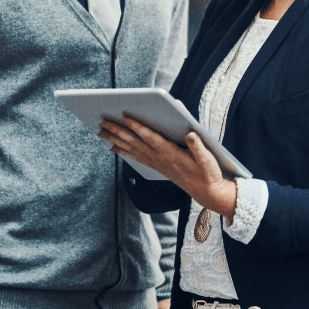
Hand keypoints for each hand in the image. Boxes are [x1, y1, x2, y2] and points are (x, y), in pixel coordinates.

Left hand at [98, 117, 236, 219]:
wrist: (205, 191)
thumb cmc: (207, 172)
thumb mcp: (207, 159)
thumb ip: (198, 146)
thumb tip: (190, 134)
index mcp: (171, 154)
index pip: (151, 138)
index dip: (138, 128)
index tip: (125, 117)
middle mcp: (160, 158)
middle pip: (135, 142)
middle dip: (118, 131)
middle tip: (102, 121)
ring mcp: (157, 163)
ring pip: (131, 149)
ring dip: (115, 140)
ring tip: (100, 131)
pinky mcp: (157, 166)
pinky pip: (135, 157)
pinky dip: (123, 151)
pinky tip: (114, 147)